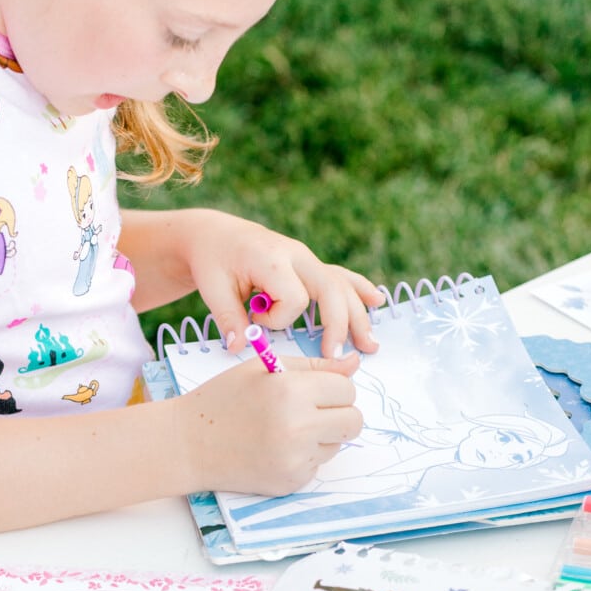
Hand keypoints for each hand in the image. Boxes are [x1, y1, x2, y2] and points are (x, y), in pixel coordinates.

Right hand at [178, 356, 362, 496]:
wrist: (188, 444)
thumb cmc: (224, 399)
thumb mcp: (264, 368)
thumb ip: (314, 366)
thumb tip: (355, 364)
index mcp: (291, 390)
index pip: (347, 388)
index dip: (332, 387)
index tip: (313, 390)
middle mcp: (297, 427)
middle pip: (354, 421)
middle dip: (339, 414)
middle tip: (310, 412)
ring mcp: (295, 459)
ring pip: (337, 444)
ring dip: (321, 437)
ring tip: (284, 430)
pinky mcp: (291, 482)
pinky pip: (317, 466)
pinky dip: (303, 457)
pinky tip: (274, 449)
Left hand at [179, 208, 384, 359]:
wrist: (215, 234)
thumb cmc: (212, 260)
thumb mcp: (213, 288)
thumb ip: (228, 318)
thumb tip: (239, 348)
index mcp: (273, 258)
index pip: (295, 298)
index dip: (279, 319)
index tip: (257, 320)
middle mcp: (297, 255)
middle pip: (331, 290)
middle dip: (338, 325)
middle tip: (337, 356)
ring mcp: (306, 258)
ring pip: (342, 285)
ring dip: (357, 315)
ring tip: (370, 345)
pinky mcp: (309, 264)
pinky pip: (340, 275)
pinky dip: (359, 288)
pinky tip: (377, 300)